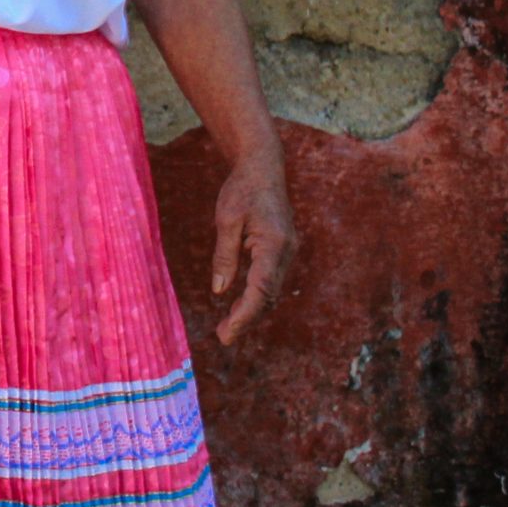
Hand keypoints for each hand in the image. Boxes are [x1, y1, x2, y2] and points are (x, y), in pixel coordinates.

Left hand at [209, 146, 295, 345]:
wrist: (263, 169)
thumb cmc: (242, 190)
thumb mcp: (227, 220)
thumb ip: (225, 256)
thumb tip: (220, 291)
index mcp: (274, 245)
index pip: (260, 289)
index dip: (245, 314)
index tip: (228, 332)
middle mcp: (286, 253)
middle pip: (269, 296)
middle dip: (247, 319)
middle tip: (223, 337)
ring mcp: (287, 253)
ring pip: (271, 291)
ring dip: (252, 310)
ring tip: (227, 328)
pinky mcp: (282, 251)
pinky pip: (270, 280)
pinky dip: (256, 296)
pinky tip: (239, 305)